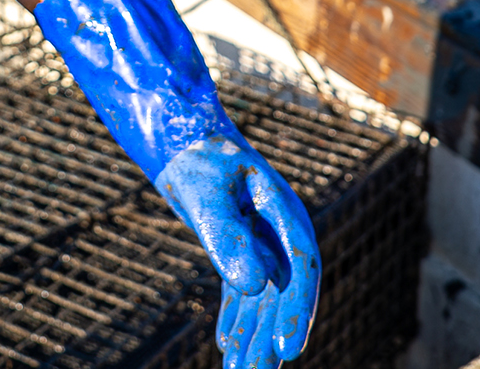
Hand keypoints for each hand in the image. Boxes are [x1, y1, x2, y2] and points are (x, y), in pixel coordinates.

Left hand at [157, 135, 320, 368]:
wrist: (178, 133)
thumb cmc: (193, 155)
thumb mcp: (206, 191)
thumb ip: (227, 235)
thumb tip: (253, 286)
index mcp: (283, 210)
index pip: (301, 269)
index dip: (296, 310)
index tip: (287, 349)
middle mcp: (279, 230)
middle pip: (283, 292)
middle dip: (271, 336)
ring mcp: (261, 240)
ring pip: (263, 297)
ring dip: (252, 335)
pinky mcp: (240, 246)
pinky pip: (242, 290)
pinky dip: (236, 316)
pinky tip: (226, 344)